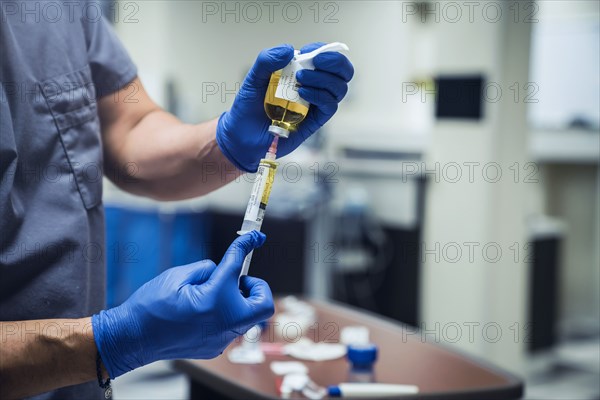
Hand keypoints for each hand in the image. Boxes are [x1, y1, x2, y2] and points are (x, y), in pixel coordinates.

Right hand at [92, 231, 272, 377]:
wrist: (132, 339)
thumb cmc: (150, 306)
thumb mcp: (178, 276)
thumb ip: (207, 269)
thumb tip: (222, 270)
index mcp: (216, 299)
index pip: (237, 265)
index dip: (246, 246)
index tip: (255, 237)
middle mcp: (224, 323)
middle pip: (263, 304)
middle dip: (256, 288)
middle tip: (236, 280)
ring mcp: (221, 339)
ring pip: (246, 316)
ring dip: (238, 301)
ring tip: (210, 295)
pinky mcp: (214, 348)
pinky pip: (230, 327)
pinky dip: (224, 315)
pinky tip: (201, 311)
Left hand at [216, 42, 353, 171]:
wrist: (242, 135)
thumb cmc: (248, 106)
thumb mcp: (253, 78)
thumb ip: (267, 60)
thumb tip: (290, 50)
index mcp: (301, 72)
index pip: (325, 57)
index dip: (324, 51)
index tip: (308, 52)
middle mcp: (313, 86)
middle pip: (342, 72)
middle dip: (335, 62)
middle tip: (316, 62)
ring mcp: (315, 104)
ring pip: (338, 88)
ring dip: (323, 79)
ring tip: (300, 80)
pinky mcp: (315, 121)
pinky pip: (329, 106)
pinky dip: (320, 96)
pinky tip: (303, 93)